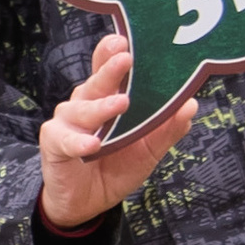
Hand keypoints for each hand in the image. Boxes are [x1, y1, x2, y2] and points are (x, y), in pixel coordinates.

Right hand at [37, 31, 197, 228]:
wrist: (87, 203)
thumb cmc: (115, 167)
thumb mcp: (148, 150)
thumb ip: (166, 129)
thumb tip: (190, 105)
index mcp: (107, 98)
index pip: (108, 69)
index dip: (112, 54)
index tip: (124, 41)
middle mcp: (85, 103)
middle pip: (97, 82)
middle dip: (110, 70)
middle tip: (126, 59)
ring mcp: (67, 121)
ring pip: (82, 108)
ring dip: (102, 107)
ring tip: (121, 104)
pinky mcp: (55, 142)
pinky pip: (66, 139)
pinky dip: (80, 141)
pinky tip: (93, 145)